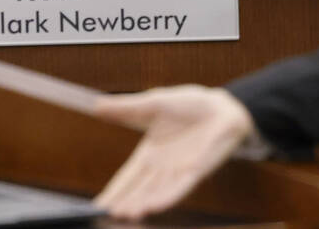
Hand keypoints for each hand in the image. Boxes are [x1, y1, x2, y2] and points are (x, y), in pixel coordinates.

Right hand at [92, 85, 254, 219]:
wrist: (222, 106)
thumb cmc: (189, 105)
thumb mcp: (153, 103)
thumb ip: (126, 108)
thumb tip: (96, 105)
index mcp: (149, 154)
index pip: (127, 177)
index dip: (113, 191)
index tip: (98, 205)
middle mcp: (162, 168)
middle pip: (138, 190)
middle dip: (123, 202)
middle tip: (106, 214)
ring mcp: (179, 171)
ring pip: (156, 193)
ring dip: (141, 204)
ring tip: (124, 213)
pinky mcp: (196, 171)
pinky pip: (180, 187)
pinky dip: (167, 197)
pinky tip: (153, 205)